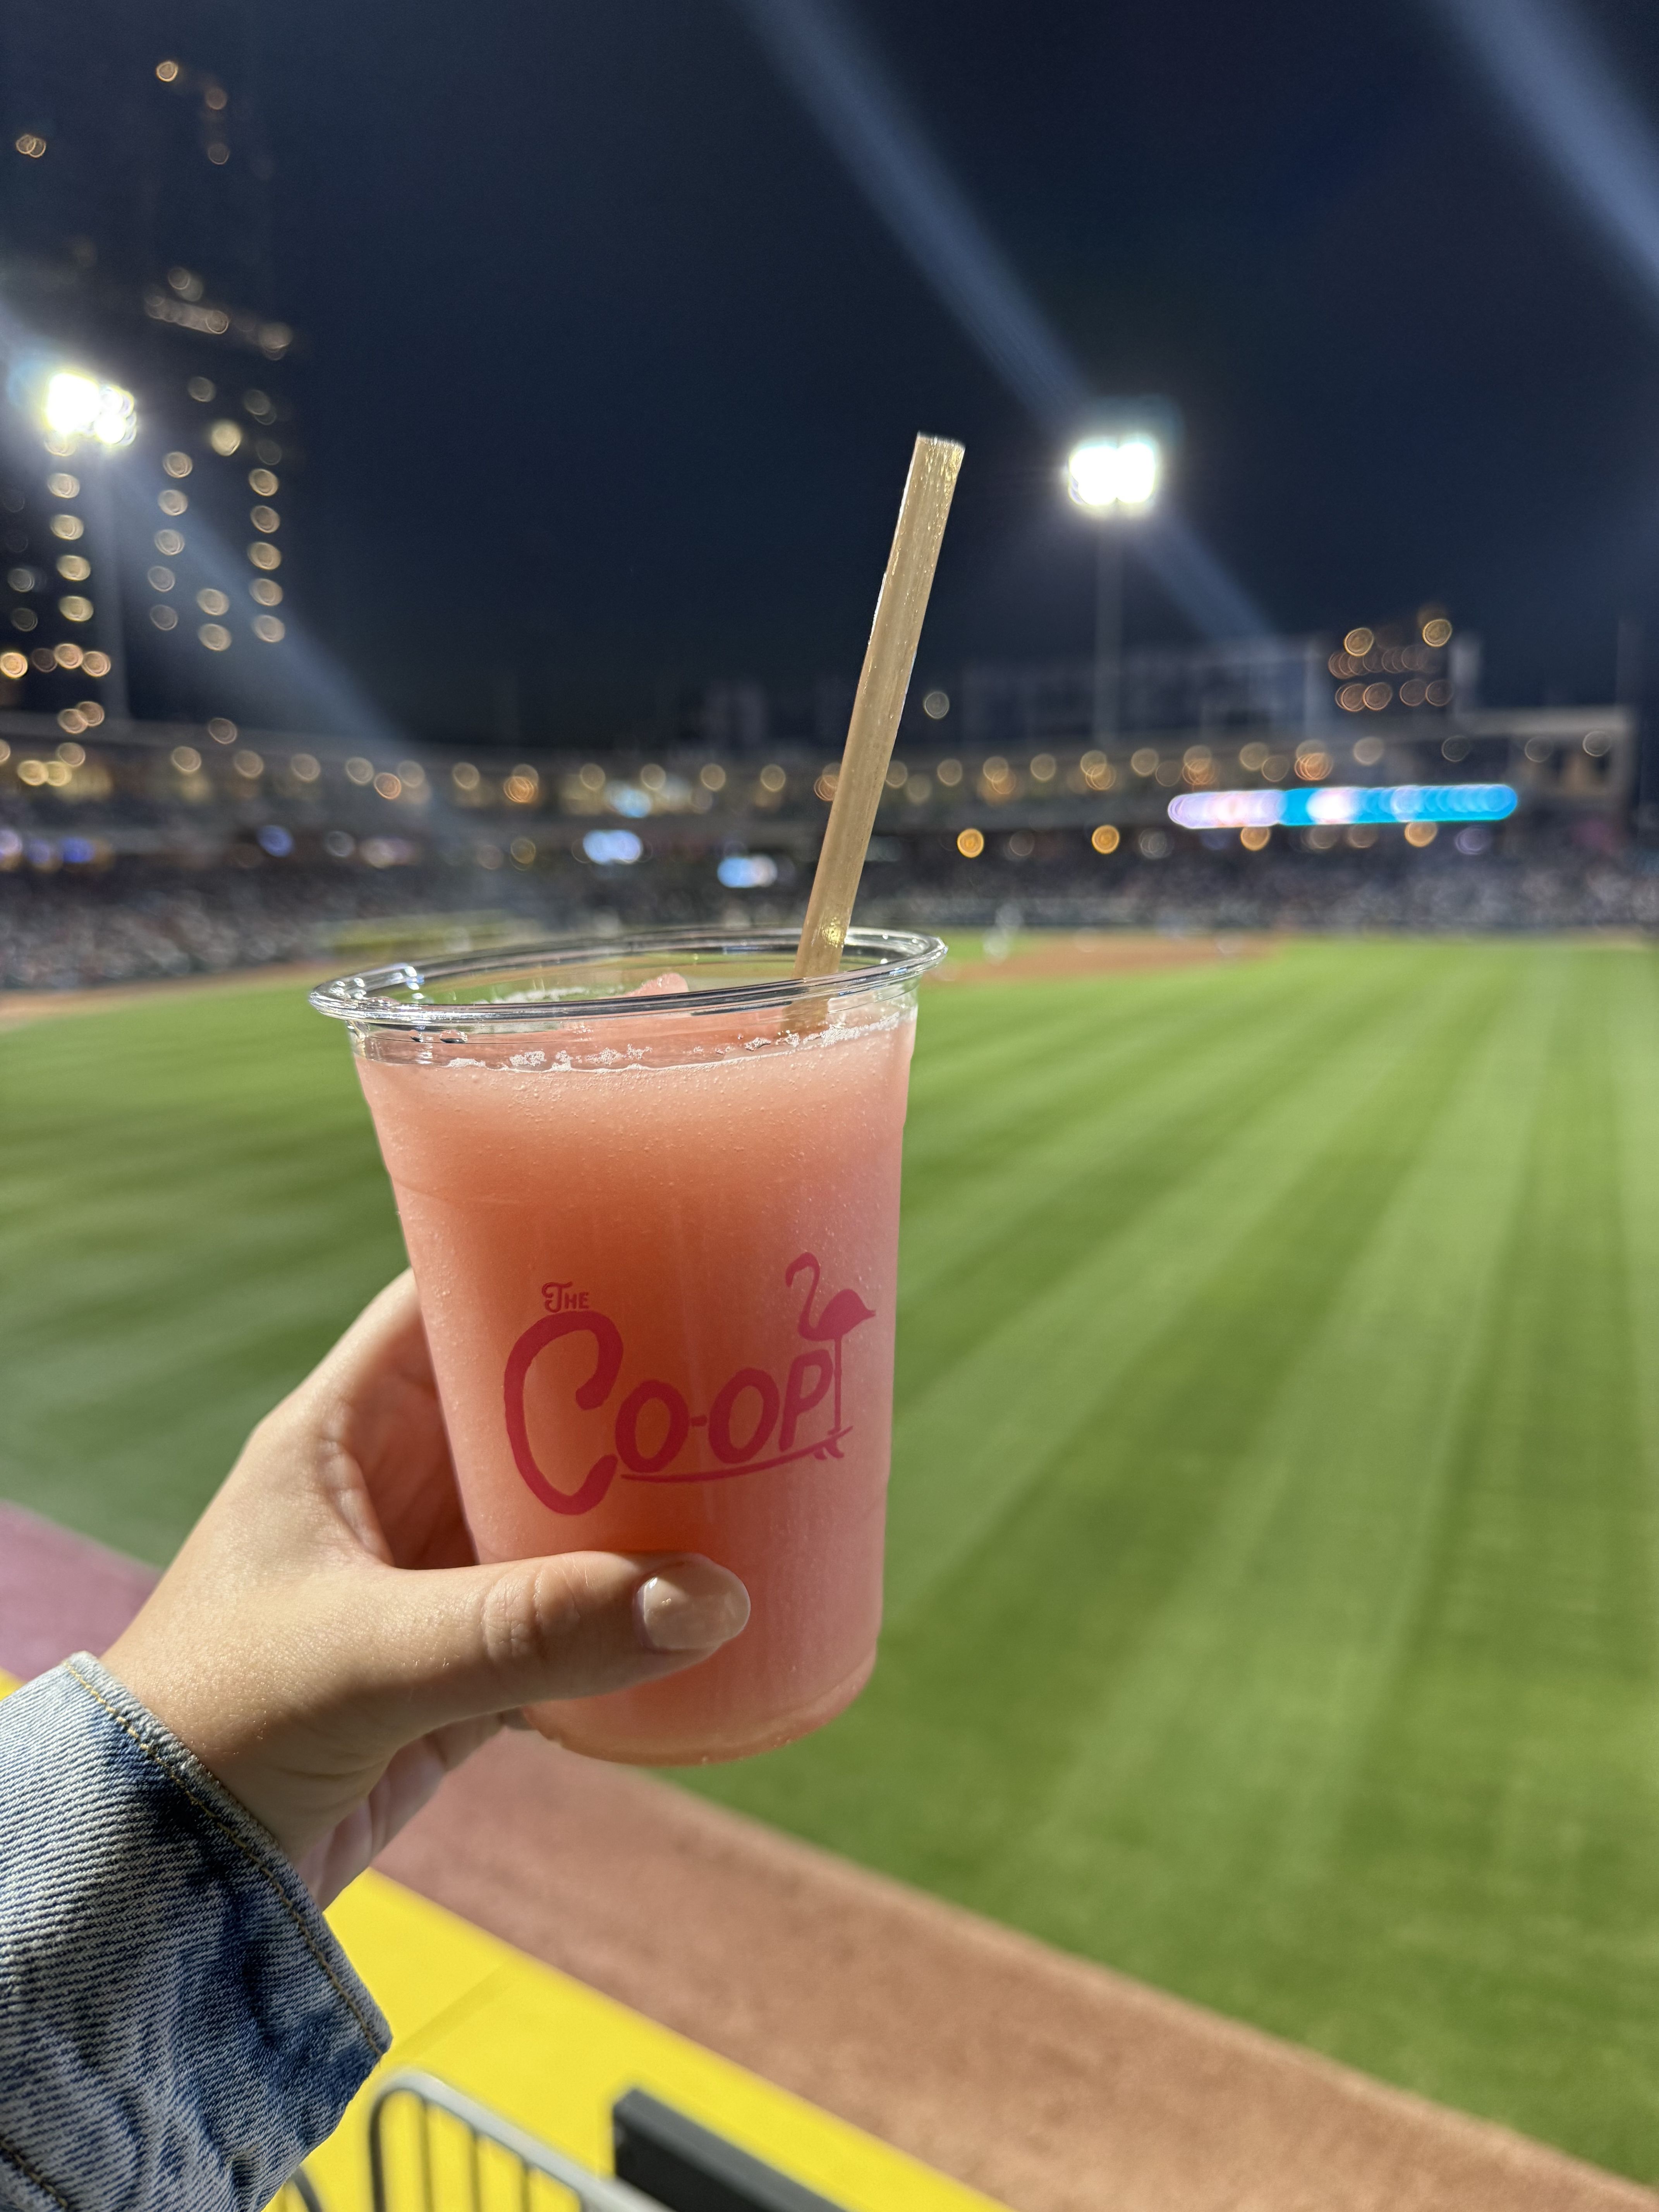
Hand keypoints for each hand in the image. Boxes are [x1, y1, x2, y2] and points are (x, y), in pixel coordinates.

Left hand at [102, 1273, 748, 1906]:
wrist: (167, 1876)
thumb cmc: (218, 1724)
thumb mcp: (368, 1656)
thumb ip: (528, 1630)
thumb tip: (709, 1599)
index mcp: (343, 1433)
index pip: (444, 1299)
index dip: (531, 1258)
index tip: (641, 1241)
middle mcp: (391, 1487)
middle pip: (526, 1400)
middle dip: (617, 1385)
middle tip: (732, 1362)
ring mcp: (431, 1576)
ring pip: (555, 1506)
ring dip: (633, 1498)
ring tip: (747, 1466)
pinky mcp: (462, 1664)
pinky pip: (565, 1610)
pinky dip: (627, 1604)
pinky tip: (704, 1594)